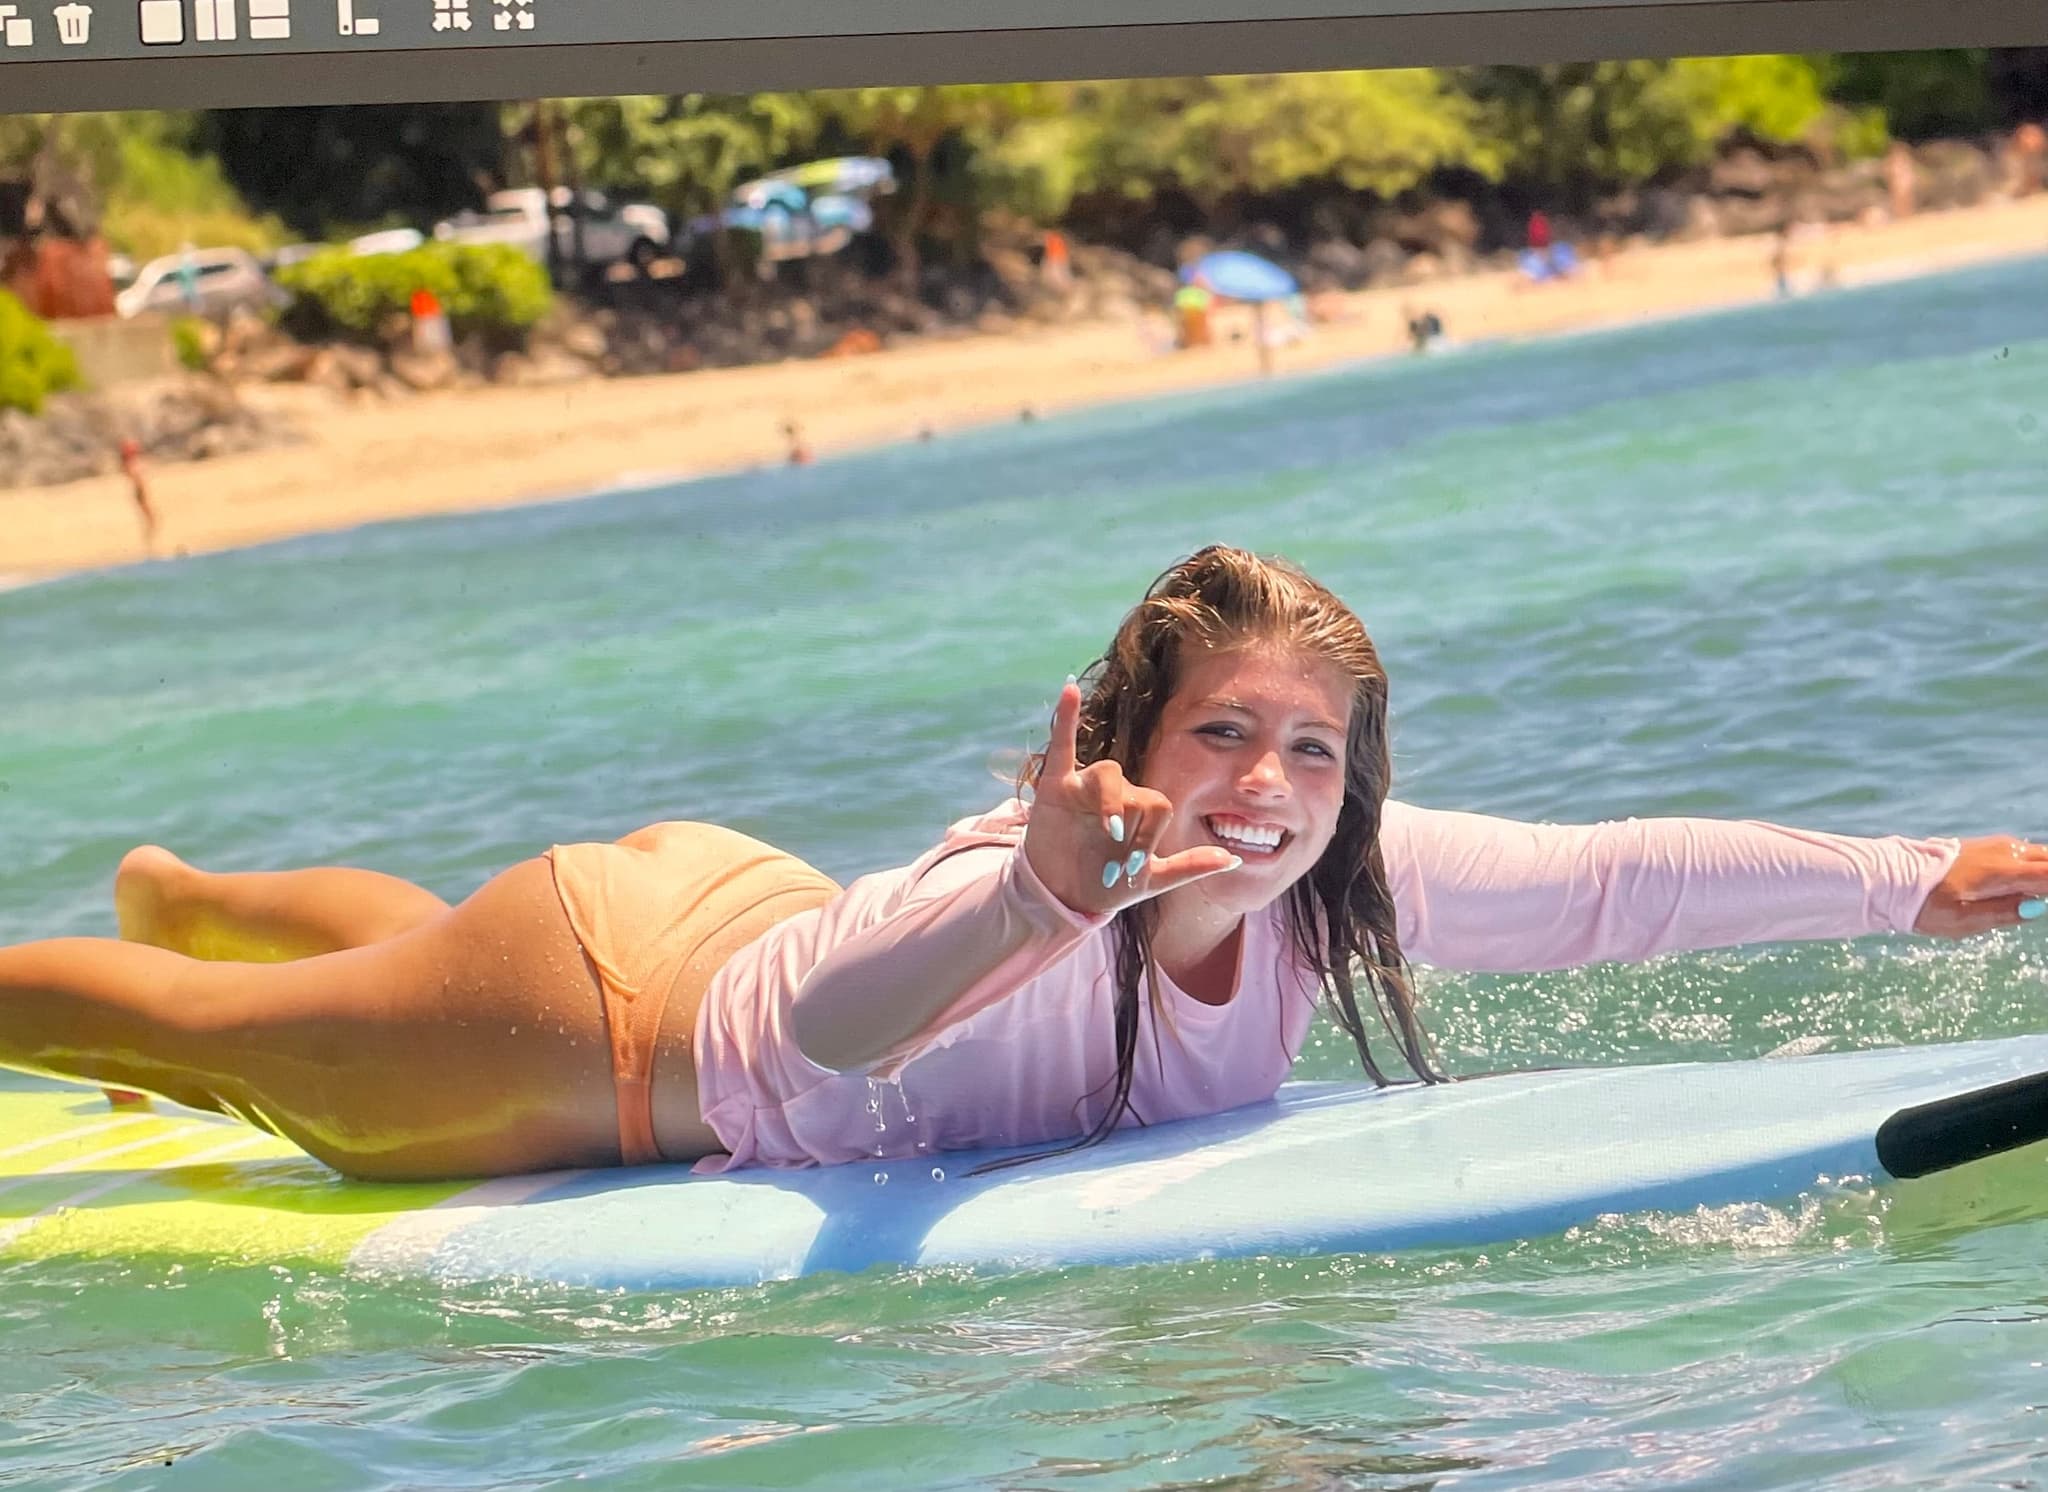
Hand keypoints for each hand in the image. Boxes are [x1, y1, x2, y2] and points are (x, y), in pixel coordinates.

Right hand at [1023, 677, 1242, 915]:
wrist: (1062, 895)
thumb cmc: (1107, 883)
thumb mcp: (1151, 880)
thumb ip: (1190, 866)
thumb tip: (1235, 859)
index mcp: (1140, 809)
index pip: (1157, 807)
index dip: (1149, 837)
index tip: (1133, 868)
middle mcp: (1118, 792)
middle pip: (1134, 793)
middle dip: (1129, 830)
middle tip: (1116, 862)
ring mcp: (1087, 786)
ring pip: (1107, 775)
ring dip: (1111, 805)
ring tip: (1109, 831)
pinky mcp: (1056, 785)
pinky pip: (1062, 743)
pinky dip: (1066, 716)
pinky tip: (1070, 689)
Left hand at [1913, 836, 2047, 938]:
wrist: (1893, 877)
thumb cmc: (1926, 905)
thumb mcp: (1962, 920)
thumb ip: (2001, 914)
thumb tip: (2036, 909)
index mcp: (2001, 872)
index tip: (2047, 901)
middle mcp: (2004, 852)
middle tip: (2042, 898)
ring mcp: (1997, 846)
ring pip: (2039, 855)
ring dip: (2043, 873)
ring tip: (2029, 897)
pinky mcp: (1989, 846)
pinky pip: (2024, 854)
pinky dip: (2034, 867)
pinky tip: (2023, 888)